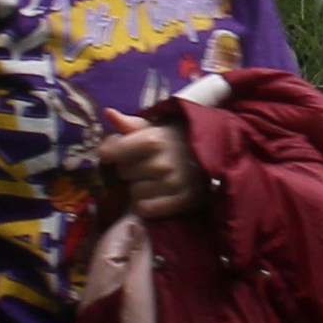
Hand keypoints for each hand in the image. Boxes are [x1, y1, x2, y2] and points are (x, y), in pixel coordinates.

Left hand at [93, 109, 207, 221]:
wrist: (214, 154)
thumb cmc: (177, 140)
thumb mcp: (155, 127)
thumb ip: (130, 124)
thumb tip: (108, 113)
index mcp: (153, 140)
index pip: (109, 153)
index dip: (110, 153)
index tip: (114, 153)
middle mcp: (161, 163)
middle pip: (122, 173)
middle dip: (130, 168)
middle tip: (145, 164)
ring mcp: (172, 184)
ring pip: (134, 193)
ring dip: (140, 188)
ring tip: (155, 179)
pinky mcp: (182, 201)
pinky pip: (146, 209)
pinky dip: (148, 204)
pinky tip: (159, 194)